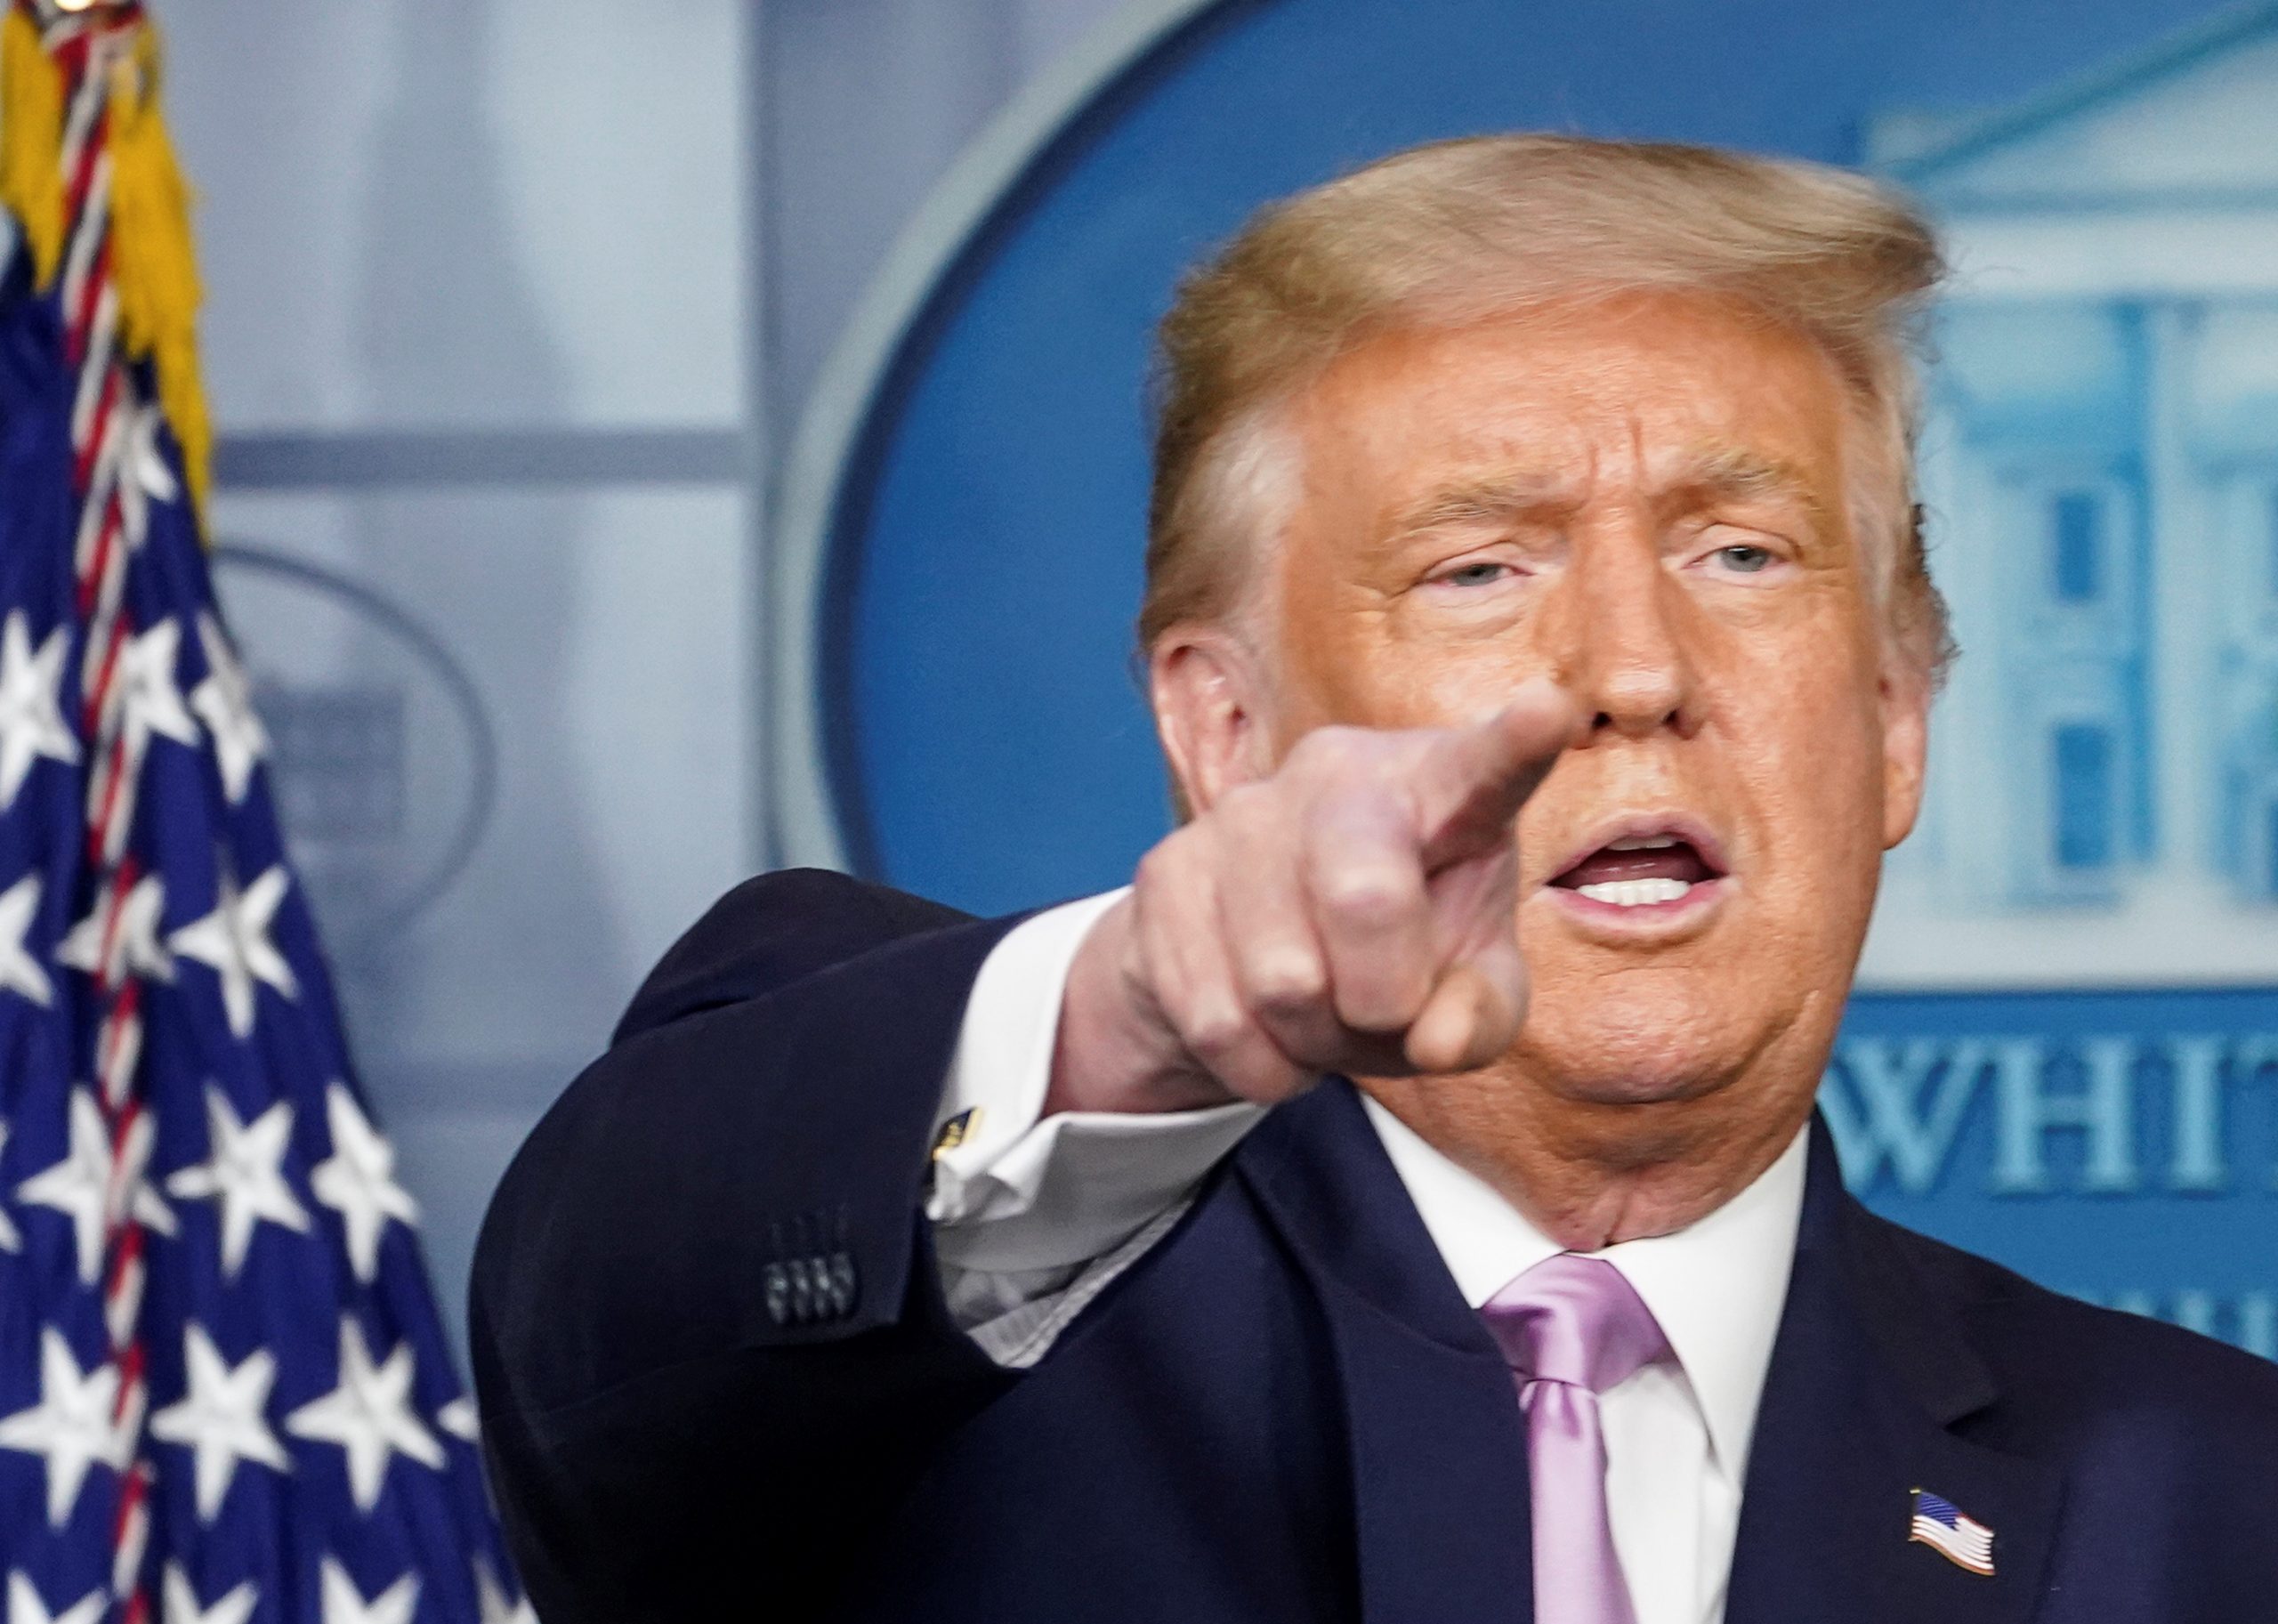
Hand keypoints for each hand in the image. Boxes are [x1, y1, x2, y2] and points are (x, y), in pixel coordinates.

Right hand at [1048, 680, 1578, 1114]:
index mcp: (1440, 788)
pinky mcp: (1167, 870)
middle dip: (1381, 998)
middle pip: (1363, 897)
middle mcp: (1337, 774)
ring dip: (1313, 1041)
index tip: (1549, 708)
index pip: (1487, 768)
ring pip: (1283, 981)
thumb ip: (1481, 1015)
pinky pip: (1216, 1016)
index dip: (1518, 742)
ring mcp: (1241, 813)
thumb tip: (1437, 1038)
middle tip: (1382, 1014)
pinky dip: (1256, 1063)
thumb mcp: (1468, 994)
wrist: (1255, 962)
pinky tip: (1265, 1031)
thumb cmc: (1399, 961)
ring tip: (1320, 1019)